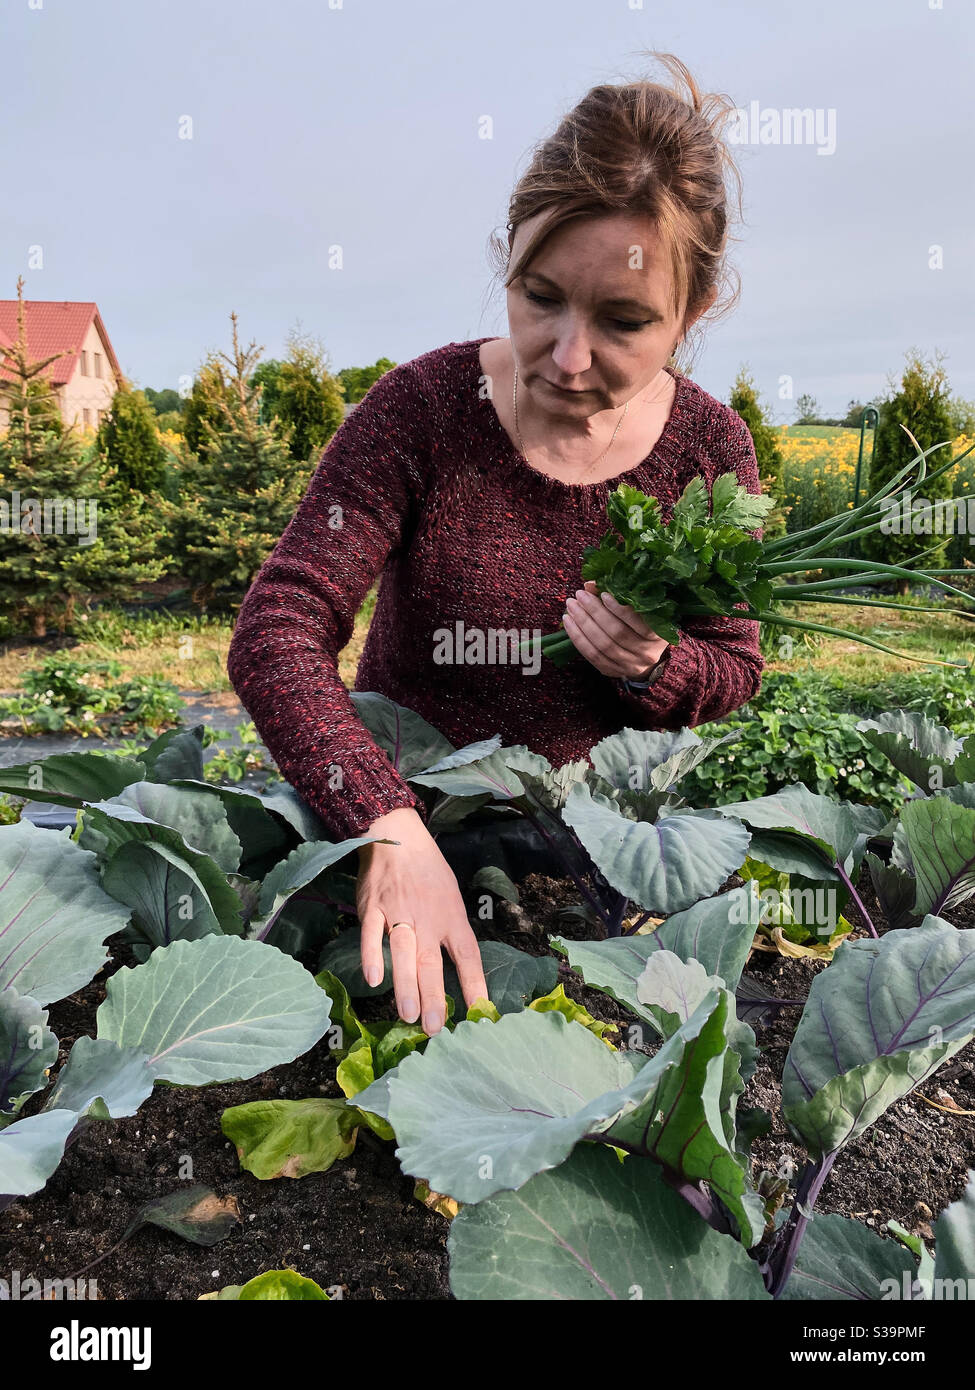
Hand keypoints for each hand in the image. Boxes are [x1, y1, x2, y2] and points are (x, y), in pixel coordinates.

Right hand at [356, 807, 488, 1035]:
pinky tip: (374, 979)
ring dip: (406, 984)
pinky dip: (372, 955)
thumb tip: (461, 973)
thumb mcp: (451, 899)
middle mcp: (427, 918)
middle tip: (435, 1028)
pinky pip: (371, 934)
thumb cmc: (428, 873)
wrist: (398, 837)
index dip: (474, 984)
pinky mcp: (372, 907)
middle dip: (435, 996)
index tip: (479, 1013)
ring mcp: (398, 912)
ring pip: (403, 952)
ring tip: (409, 1015)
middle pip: (432, 961)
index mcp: (451, 917)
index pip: (467, 955)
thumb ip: (452, 933)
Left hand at [561, 580, 668, 679]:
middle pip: (617, 633)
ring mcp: (630, 665)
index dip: (619, 609)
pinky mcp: (614, 672)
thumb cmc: (642, 623)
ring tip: (571, 607)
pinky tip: (569, 623)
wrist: (646, 655)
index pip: (638, 622)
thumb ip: (618, 594)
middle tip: (579, 596)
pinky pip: (593, 657)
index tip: (603, 594)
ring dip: (583, 624)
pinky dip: (578, 639)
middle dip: (595, 612)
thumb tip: (590, 585)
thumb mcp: (639, 608)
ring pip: (603, 646)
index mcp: (659, 634)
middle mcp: (647, 653)